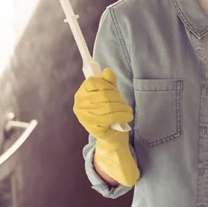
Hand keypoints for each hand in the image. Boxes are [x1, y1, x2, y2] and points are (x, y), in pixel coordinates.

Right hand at [73, 68, 138, 185]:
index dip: (106, 84)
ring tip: (128, 110)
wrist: (110, 136)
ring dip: (122, 108)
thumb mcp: (109, 93)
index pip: (92, 81)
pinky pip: (110, 118)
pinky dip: (122, 115)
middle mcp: (79, 104)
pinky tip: (128, 116)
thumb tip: (107, 71)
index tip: (115, 91)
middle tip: (124, 103)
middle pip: (103, 94)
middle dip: (117, 98)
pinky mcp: (92, 128)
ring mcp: (84, 117)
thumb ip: (108, 82)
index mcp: (81, 93)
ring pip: (108, 106)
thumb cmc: (108, 111)